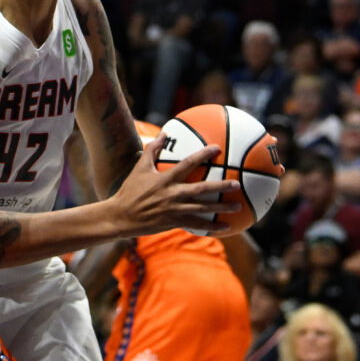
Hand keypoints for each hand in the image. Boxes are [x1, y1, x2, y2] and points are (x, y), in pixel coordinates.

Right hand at [108, 134, 240, 236]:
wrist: (121, 216)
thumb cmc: (130, 190)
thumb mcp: (139, 168)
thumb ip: (153, 150)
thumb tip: (164, 133)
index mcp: (165, 179)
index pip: (187, 164)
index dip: (202, 155)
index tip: (217, 148)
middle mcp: (172, 194)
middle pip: (201, 188)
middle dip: (220, 185)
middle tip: (236, 183)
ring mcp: (174, 210)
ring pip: (202, 208)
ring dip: (221, 207)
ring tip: (238, 205)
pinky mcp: (174, 222)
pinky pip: (196, 225)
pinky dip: (211, 227)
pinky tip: (226, 227)